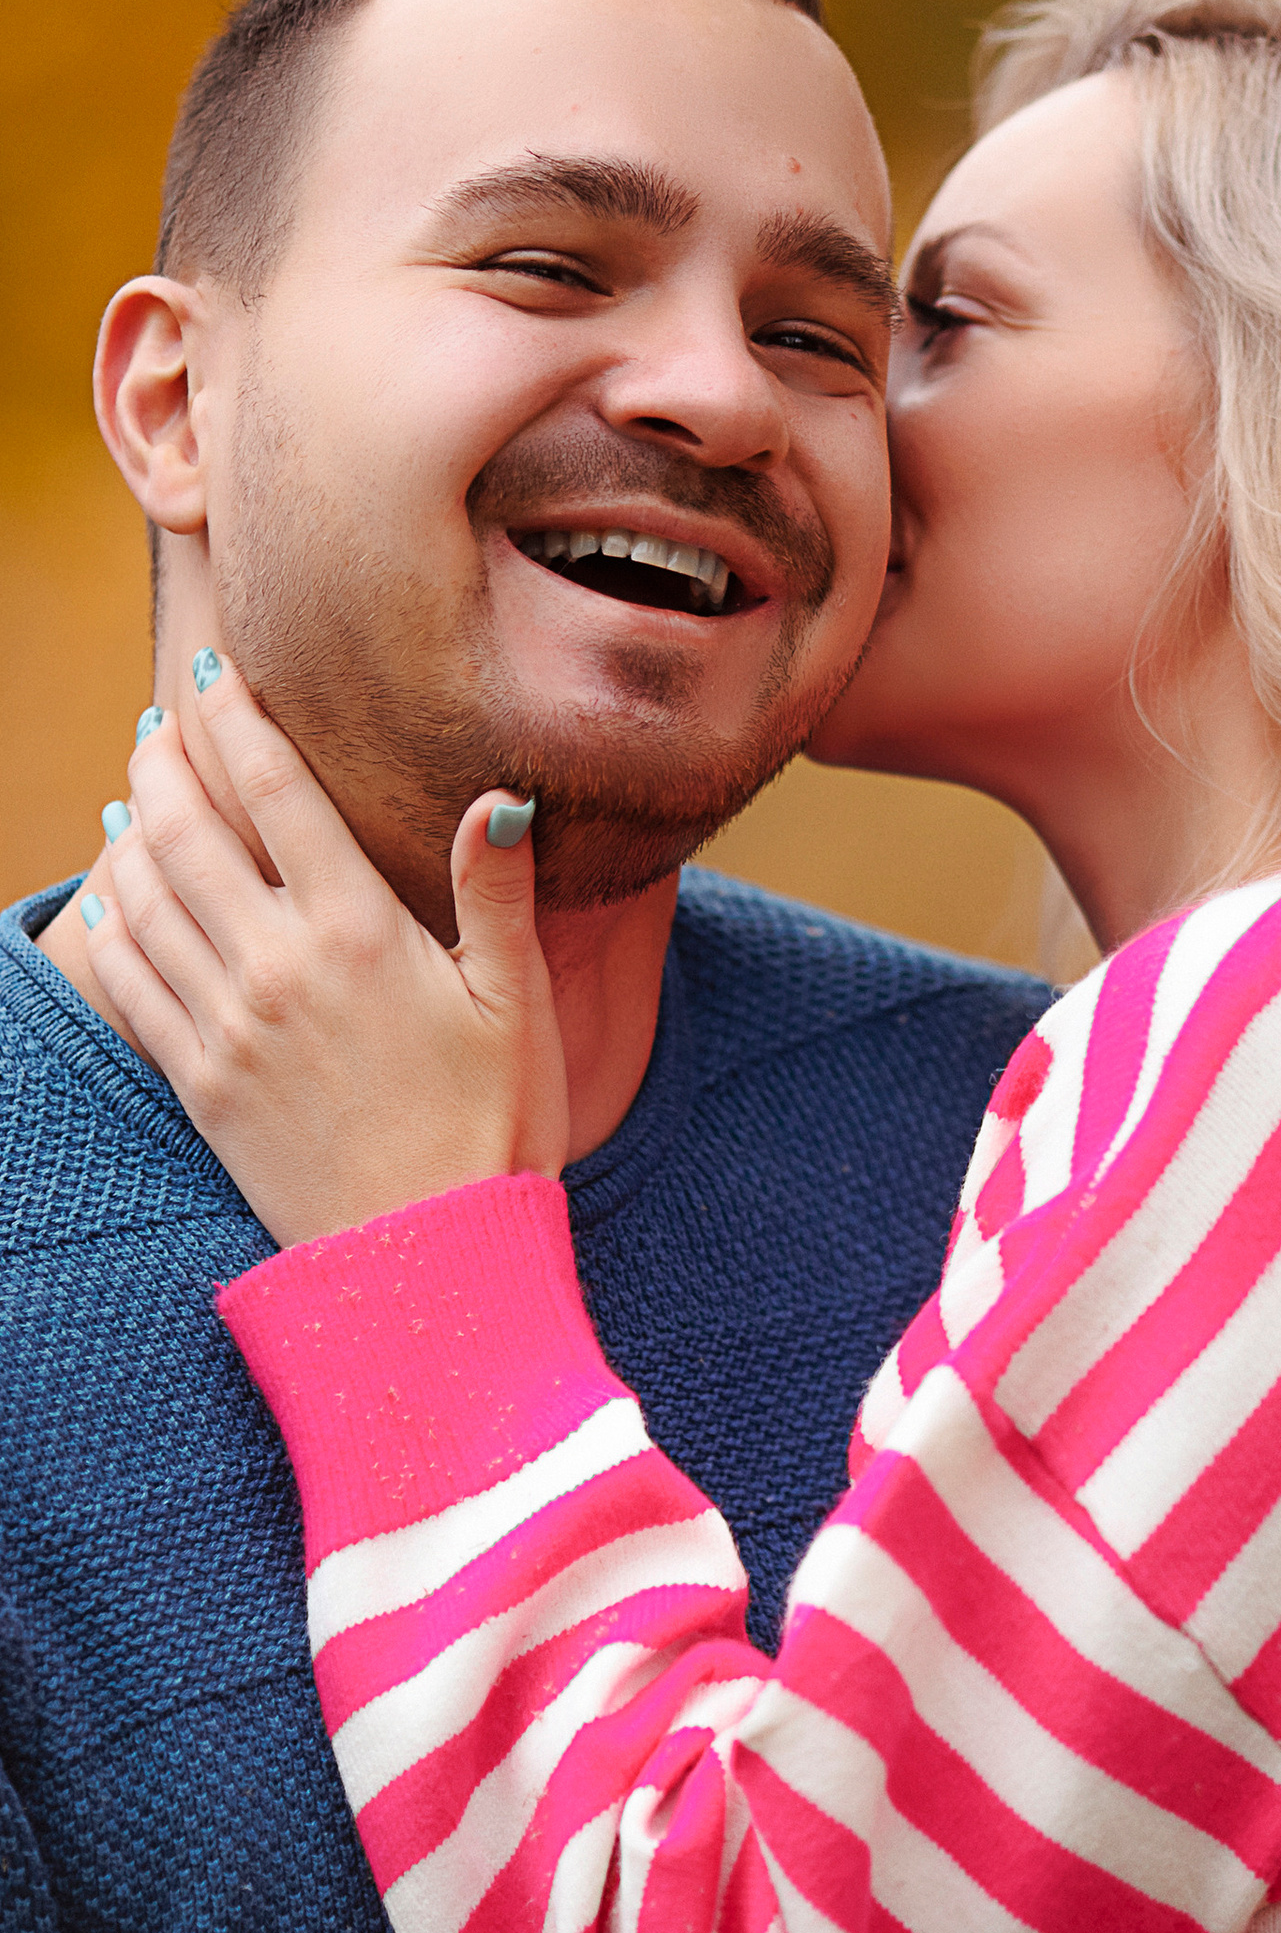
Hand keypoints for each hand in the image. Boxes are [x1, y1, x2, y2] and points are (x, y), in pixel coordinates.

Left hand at [77, 650, 568, 1246]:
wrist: (429, 1256)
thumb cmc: (498, 1127)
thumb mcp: (519, 1003)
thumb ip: (497, 893)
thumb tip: (500, 797)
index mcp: (359, 932)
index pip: (277, 793)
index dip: (240, 722)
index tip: (217, 676)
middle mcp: (275, 965)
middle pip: (187, 830)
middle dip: (165, 762)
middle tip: (163, 723)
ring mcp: (226, 1024)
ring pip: (142, 895)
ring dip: (129, 831)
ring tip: (134, 794)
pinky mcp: (199, 1080)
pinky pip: (129, 980)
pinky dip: (110, 923)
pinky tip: (113, 899)